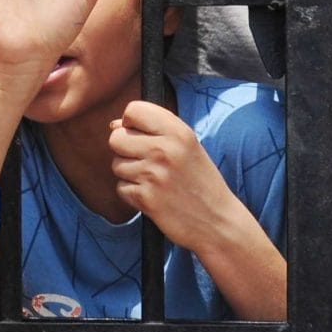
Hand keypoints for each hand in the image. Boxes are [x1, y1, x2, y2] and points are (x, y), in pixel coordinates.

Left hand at [110, 99, 245, 250]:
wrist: (218, 221)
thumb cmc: (200, 181)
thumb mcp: (189, 145)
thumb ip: (155, 129)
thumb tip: (113, 125)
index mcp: (178, 132)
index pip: (134, 110)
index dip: (130, 122)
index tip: (140, 134)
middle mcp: (165, 150)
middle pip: (116, 138)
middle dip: (124, 150)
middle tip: (145, 161)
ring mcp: (154, 174)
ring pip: (117, 164)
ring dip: (129, 174)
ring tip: (154, 181)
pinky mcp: (146, 198)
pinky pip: (121, 188)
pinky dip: (132, 193)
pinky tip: (152, 196)